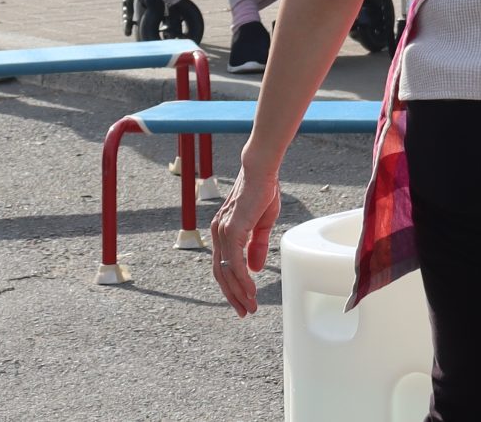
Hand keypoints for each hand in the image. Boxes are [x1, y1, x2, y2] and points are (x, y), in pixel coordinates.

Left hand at [208, 163, 280, 317]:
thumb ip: (256, 246)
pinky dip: (241, 280)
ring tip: (250, 306)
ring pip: (226, 272)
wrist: (261, 170)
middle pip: (220, 274)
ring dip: (238, 292)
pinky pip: (234, 263)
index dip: (231, 285)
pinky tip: (251, 291)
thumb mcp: (262, 224)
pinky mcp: (232, 230)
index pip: (221, 266)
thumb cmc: (262, 191)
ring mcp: (222, 232)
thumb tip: (254, 269)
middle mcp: (218, 233)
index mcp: (223, 232)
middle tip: (245, 311)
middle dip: (233, 295)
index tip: (243, 300)